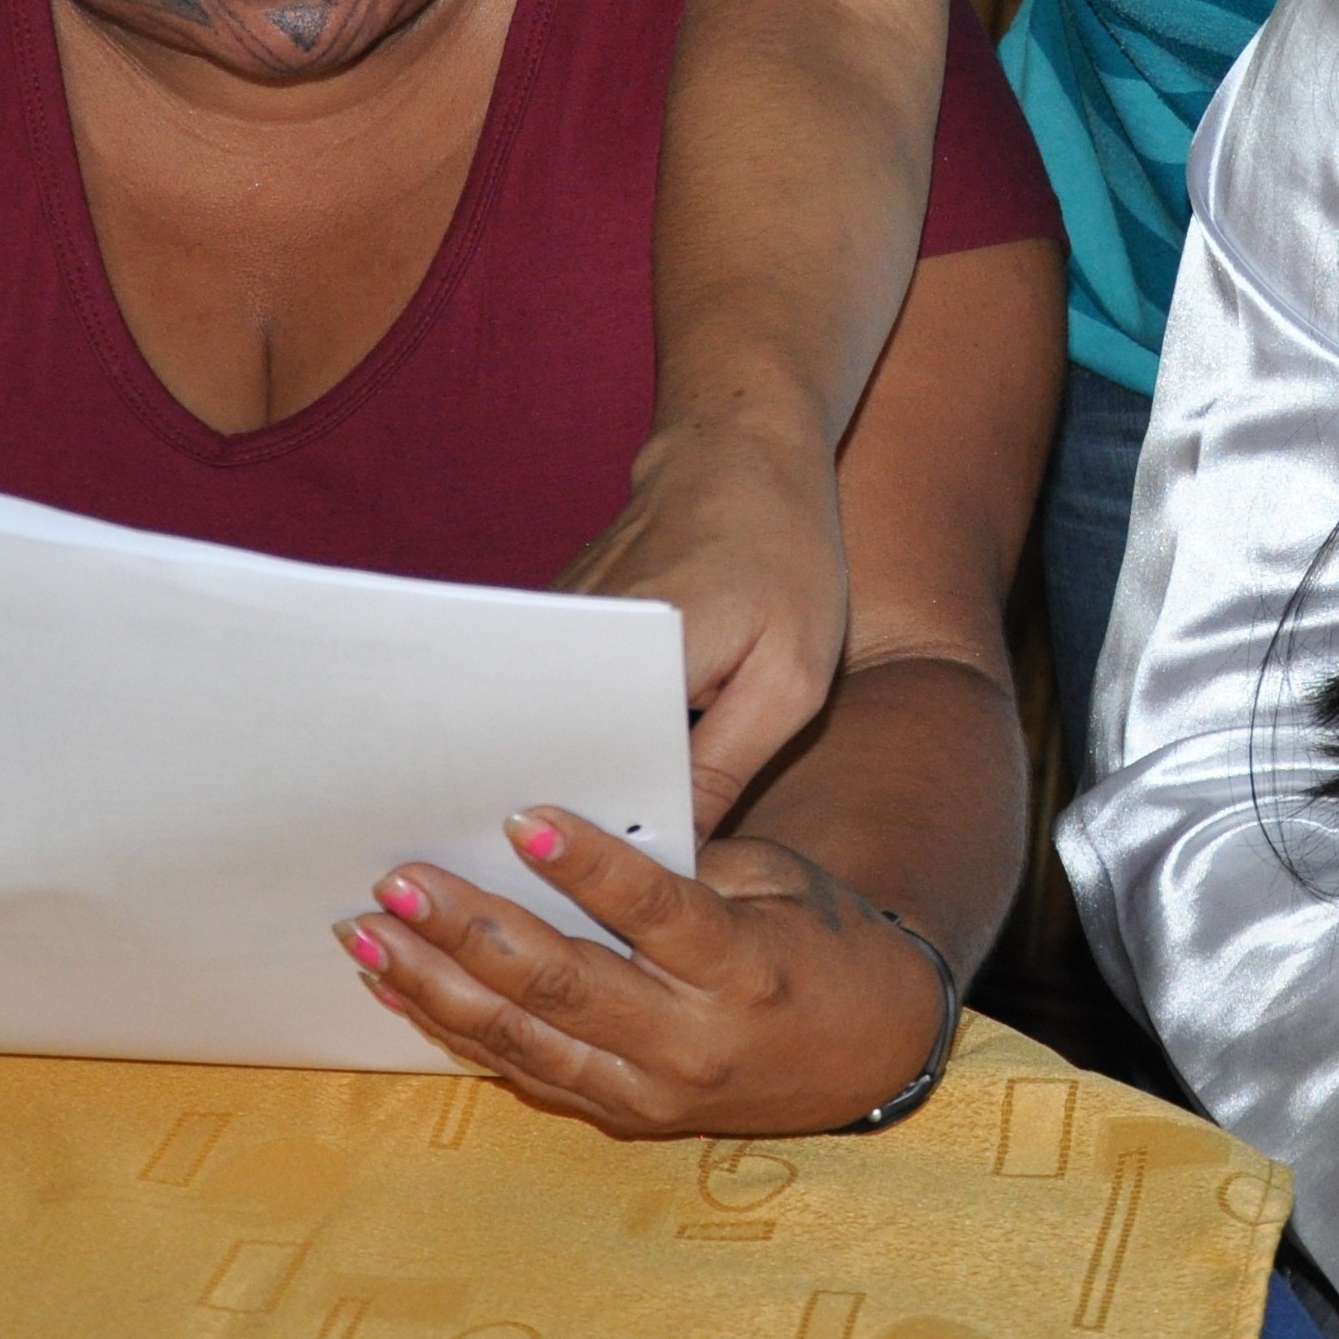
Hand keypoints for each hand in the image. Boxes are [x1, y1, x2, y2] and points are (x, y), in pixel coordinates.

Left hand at [340, 807, 945, 1138]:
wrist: (868, 1057)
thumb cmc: (821, 941)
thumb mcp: (780, 881)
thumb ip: (687, 864)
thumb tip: (566, 835)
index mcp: (744, 966)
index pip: (654, 912)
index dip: (585, 866)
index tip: (518, 817)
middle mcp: (692, 1041)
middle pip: (563, 984)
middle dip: (470, 929)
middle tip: (398, 880)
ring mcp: (651, 1091)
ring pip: (524, 1040)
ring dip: (435, 985)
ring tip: (365, 935)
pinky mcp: (624, 1116)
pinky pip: (526, 1071)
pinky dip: (458, 1027)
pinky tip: (402, 987)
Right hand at [564, 407, 849, 836]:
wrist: (740, 450)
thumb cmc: (785, 557)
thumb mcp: (790, 678)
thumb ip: (726, 769)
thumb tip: (673, 860)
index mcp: (634, 659)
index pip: (602, 786)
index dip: (618, 843)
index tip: (631, 888)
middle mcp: (568, 642)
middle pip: (563, 764)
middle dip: (590, 818)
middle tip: (622, 862)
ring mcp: (548, 625)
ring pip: (554, 731)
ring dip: (584, 773)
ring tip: (612, 819)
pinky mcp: (549, 619)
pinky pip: (556, 695)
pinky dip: (585, 725)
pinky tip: (615, 749)